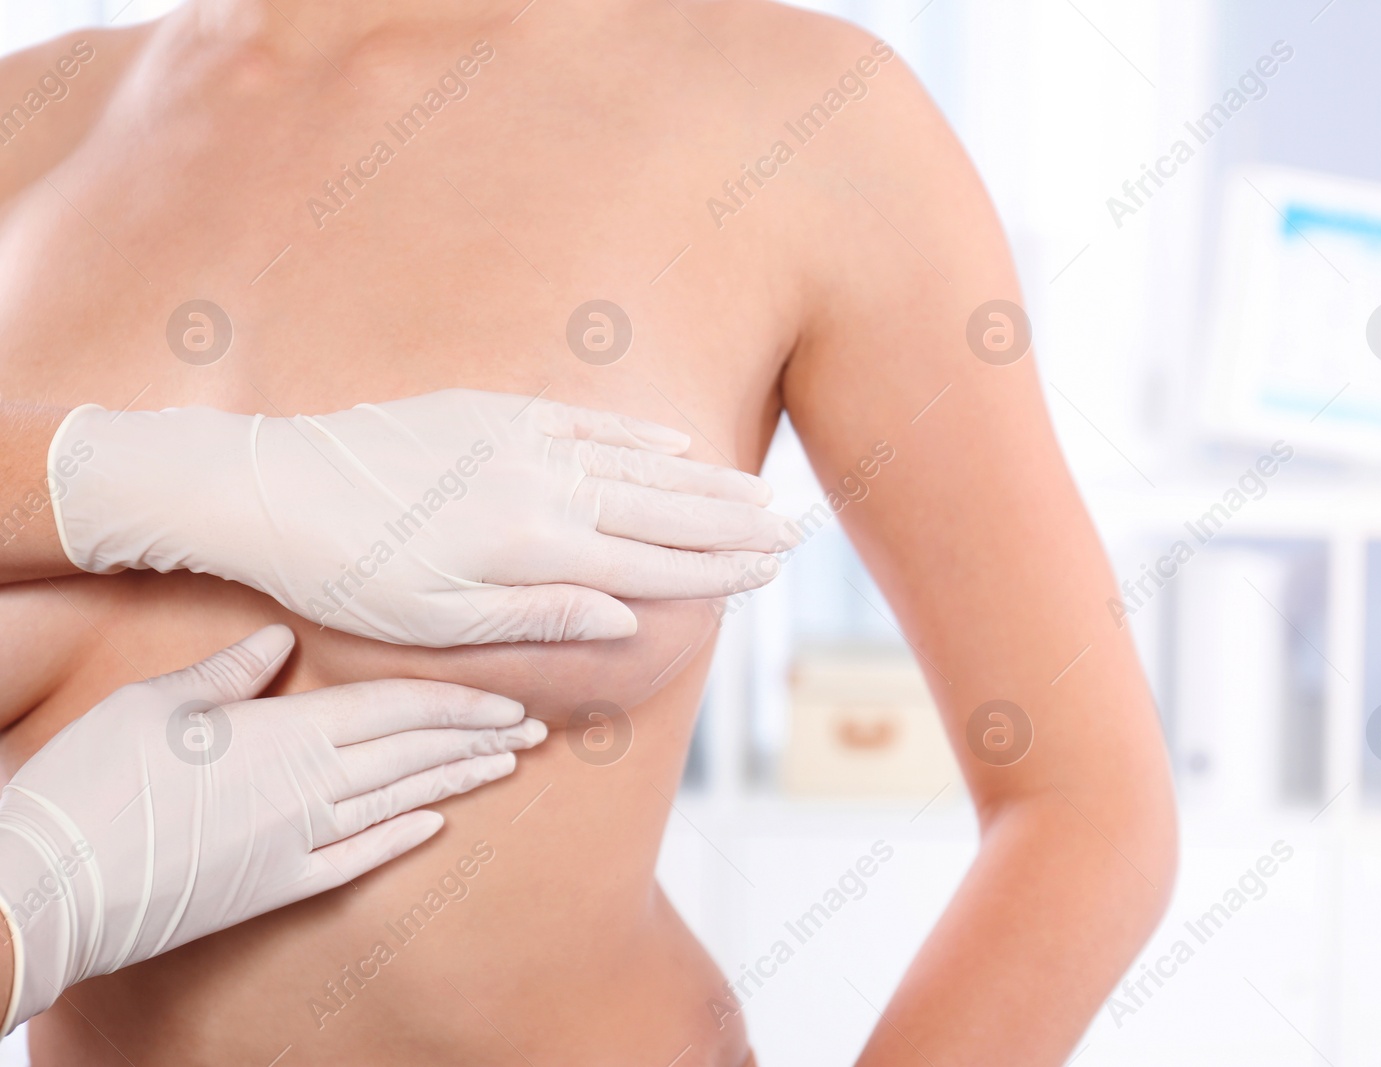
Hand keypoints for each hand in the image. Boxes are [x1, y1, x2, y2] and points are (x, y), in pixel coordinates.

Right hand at [0, 625, 543, 1030]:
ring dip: (457, 781)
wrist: (54, 887)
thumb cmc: (96, 782)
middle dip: (479, 739)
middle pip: (414, 753)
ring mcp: (298, 843)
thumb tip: (281, 643)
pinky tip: (436, 823)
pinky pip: (357, 859)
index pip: (400, 709)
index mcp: (288, 734)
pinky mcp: (277, 888)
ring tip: (505, 766)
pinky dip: (400, 837)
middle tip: (534, 731)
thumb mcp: (158, 705)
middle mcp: (309, 789)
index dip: (461, 703)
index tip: (510, 700)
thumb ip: (231, 673)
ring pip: (399, 802)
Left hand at [48, 389, 795, 644]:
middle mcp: (544, 486)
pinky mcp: (497, 413)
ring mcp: (524, 442)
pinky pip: (589, 423)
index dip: (716, 568)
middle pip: (663, 508)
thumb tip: (625, 612)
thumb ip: (541, 613)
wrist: (274, 487)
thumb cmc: (351, 573)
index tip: (770, 571)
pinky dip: (640, 436)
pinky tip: (679, 445)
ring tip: (758, 492)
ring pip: (638, 465)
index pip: (650, 560)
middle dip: (733, 523)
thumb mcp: (439, 621)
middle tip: (791, 532)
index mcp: (534, 547)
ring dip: (704, 482)